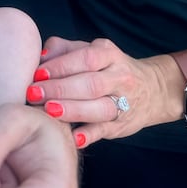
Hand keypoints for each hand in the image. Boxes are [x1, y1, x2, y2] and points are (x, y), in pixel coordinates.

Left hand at [27, 36, 174, 147]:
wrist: (152, 90)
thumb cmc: (107, 68)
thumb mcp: (92, 50)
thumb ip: (65, 49)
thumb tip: (41, 56)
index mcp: (109, 54)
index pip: (85, 58)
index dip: (61, 66)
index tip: (37, 74)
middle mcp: (119, 77)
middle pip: (90, 84)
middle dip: (60, 88)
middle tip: (34, 93)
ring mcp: (124, 103)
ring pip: (99, 108)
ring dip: (72, 110)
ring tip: (48, 111)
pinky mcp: (122, 126)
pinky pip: (105, 131)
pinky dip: (89, 135)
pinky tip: (74, 138)